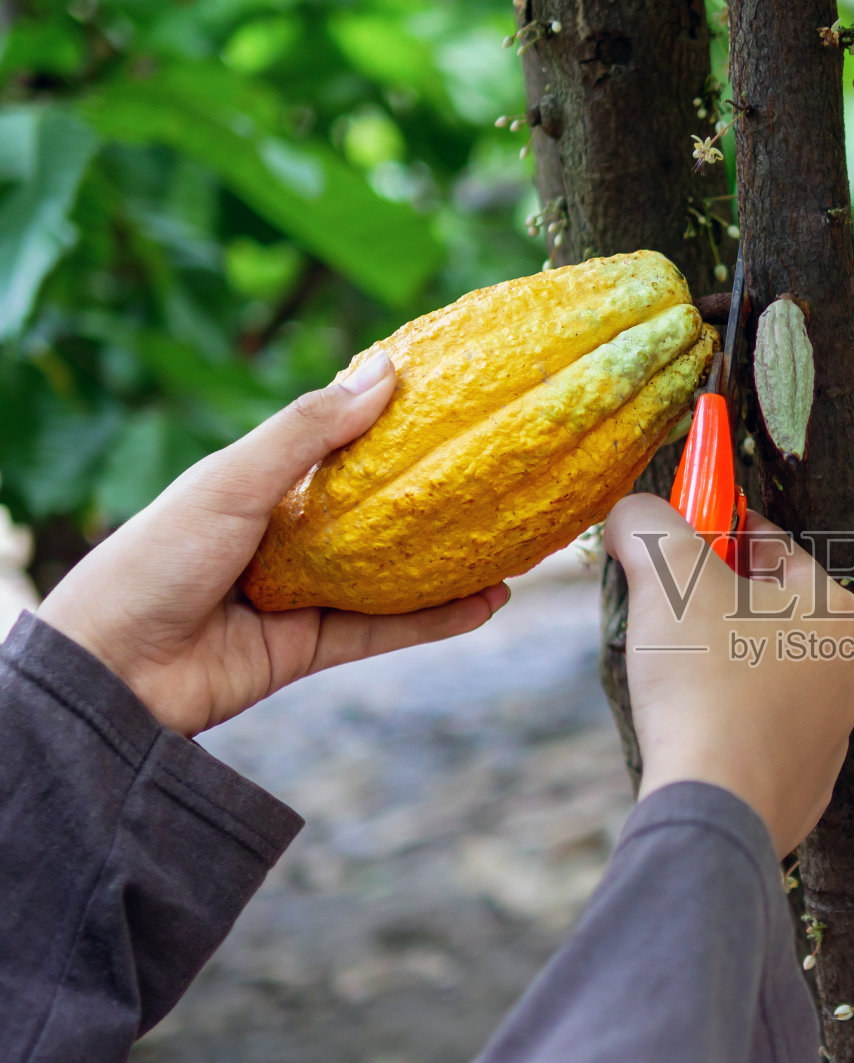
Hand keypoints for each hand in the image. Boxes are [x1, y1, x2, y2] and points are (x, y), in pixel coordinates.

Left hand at [36, 352, 509, 736]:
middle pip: (377, 515)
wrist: (110, 672)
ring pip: (393, 576)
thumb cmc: (155, 558)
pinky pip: (387, 631)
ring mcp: (300, 596)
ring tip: (516, 546)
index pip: (338, 448)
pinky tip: (487, 603)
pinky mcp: (310, 650)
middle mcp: (284, 538)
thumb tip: (386, 371)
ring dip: (452, 564)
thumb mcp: (231, 480)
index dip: (394, 428)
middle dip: (438, 501)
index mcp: (258, 486)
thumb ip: (308, 432)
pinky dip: (438, 620)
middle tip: (501, 478)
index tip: (455, 405)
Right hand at [605, 495, 853, 856]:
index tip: (683, 532)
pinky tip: (690, 726)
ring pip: (769, 675)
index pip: (775, 547)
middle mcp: (847, 670)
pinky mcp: (806, 785)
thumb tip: (633, 512)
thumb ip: (649, 526)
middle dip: (720, 599)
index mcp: (833, 610)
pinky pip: (761, 734)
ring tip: (672, 668)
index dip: (720, 530)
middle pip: (773, 613)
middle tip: (666, 602)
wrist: (717, 805)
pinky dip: (728, 721)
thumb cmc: (704, 681)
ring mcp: (832, 734)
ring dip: (725, 662)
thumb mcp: (667, 576)